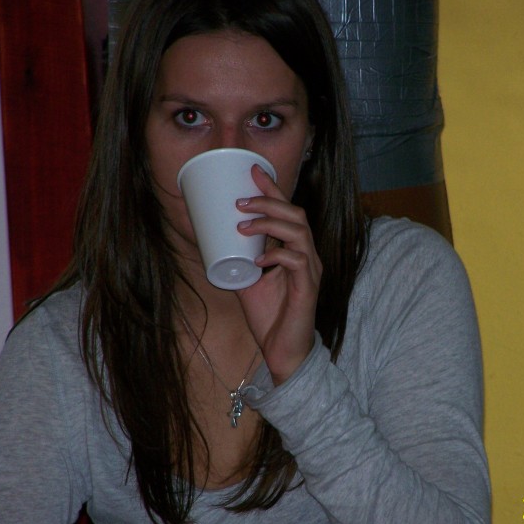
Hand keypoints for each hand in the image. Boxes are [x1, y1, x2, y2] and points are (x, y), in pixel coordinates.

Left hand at [235, 165, 321, 384]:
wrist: (284, 352)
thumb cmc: (270, 317)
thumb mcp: (248, 282)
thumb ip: (239, 261)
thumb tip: (213, 241)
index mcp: (295, 251)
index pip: (287, 212)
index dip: (272, 190)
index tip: (253, 171)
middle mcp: (307, 256)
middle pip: (296, 215)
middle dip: (269, 201)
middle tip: (241, 201)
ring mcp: (310, 271)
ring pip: (299, 232)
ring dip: (270, 223)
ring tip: (245, 225)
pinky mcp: (309, 288)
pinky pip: (297, 261)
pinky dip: (277, 255)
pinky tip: (259, 260)